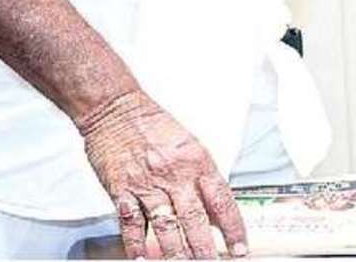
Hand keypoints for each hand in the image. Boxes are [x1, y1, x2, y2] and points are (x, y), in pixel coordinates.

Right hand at [77, 89, 247, 259]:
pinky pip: (130, 223)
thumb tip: (216, 211)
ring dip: (175, 252)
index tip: (240, 249)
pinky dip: (136, 244)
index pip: (222, 201)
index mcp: (197, 161)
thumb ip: (201, 178)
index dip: (233, 228)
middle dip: (205, 249)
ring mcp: (146, 184)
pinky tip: (142, 260)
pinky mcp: (120, 189)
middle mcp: (174, 174)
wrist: (116, 108)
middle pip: (194, 219)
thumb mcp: (189, 145)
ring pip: (165, 225)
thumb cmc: (153, 126)